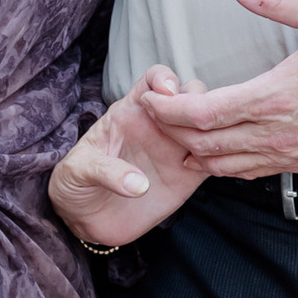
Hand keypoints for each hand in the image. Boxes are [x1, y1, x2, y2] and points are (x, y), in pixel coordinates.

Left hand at [50, 67, 211, 248]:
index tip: (166, 92)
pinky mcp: (188, 177)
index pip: (153, 79)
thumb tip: (138, 185)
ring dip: (212, 130)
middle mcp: (158, 126)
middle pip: (192, 93)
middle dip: (197, 101)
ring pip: (209, 124)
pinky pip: (215, 160)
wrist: (85, 219)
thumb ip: (105, 171)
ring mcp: (176, 149)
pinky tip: (207, 167)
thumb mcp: (78, 170)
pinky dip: (220, 159)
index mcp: (131, 112)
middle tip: (188, 124)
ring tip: (196, 152)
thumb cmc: (77, 183)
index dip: (164, 78)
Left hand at [144, 0, 297, 176]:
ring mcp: (287, 154)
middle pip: (202, 144)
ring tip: (171, 127)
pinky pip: (244, 172)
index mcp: (277, 98)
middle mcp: (277, 134)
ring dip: (189, 149)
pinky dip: (217, 163)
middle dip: (169, 130)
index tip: (148, 96)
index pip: (203, 114)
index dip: (167, 110)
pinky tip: (205, 148)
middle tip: (152, 109)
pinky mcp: (296, 163)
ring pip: (220, 164)